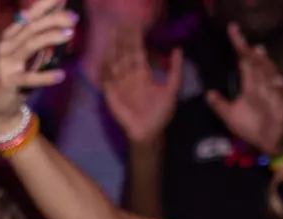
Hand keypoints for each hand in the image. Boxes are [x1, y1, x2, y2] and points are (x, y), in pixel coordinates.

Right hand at [0, 0, 76, 135]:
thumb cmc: (17, 73)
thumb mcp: (27, 53)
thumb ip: (40, 37)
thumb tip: (63, 20)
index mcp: (11, 35)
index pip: (29, 15)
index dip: (44, 5)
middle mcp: (6, 45)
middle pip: (31, 27)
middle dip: (53, 19)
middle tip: (73, 18)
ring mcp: (6, 63)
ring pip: (30, 45)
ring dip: (50, 37)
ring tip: (69, 35)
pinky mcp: (9, 81)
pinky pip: (29, 78)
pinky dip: (45, 77)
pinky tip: (60, 75)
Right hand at [101, 22, 182, 142]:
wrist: (149, 132)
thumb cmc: (161, 113)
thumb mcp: (172, 88)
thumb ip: (175, 69)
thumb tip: (178, 48)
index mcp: (143, 73)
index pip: (138, 50)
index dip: (136, 38)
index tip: (136, 23)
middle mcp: (130, 75)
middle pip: (125, 53)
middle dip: (123, 38)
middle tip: (122, 22)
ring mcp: (119, 84)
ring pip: (115, 62)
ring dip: (114, 48)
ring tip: (113, 34)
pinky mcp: (111, 95)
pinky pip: (106, 79)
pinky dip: (105, 69)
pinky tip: (104, 57)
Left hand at [205, 23, 282, 152]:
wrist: (266, 143)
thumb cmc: (250, 127)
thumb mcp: (230, 116)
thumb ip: (219, 105)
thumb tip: (207, 94)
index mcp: (250, 85)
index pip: (244, 61)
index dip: (240, 46)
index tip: (233, 30)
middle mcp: (262, 85)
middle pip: (258, 64)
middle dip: (253, 53)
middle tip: (247, 43)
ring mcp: (274, 92)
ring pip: (271, 74)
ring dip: (265, 65)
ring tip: (259, 54)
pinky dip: (280, 87)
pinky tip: (276, 80)